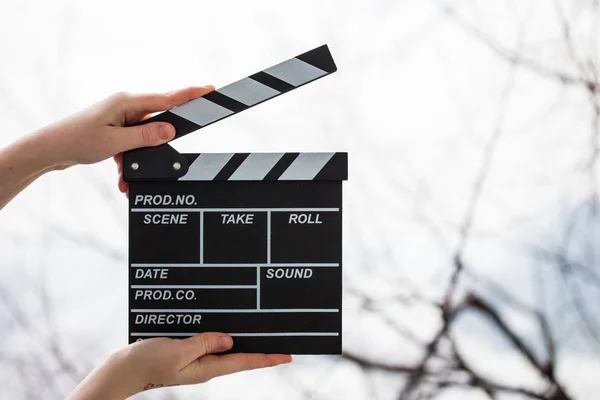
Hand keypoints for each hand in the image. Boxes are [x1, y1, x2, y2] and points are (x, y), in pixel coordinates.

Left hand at [52, 86, 212, 196]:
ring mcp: (121, 118)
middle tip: (165, 153)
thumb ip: (145, 136)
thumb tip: (170, 131)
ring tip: (127, 177)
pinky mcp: (117, 131)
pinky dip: (130, 162)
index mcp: (127, 102)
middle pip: (159, 121)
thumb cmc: (77, 140)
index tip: (210, 89)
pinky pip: (133, 146)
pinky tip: (121, 177)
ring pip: (145, 139)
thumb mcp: (115, 142)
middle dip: (160, 145)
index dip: (191, 94)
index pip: (167, 99)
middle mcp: (126, 107)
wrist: (49, 150)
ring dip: (140, 160)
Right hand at [68, 333, 291, 399]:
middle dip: (261, 350)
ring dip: (245, 343)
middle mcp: (206, 365)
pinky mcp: (188, 352)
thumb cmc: (147, 361)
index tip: (287, 355)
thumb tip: (229, 340)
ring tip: (263, 335)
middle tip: (282, 343)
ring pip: (228, 349)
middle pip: (240, 357)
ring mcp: (197, 360)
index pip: (244, 362)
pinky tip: (229, 329)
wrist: (123, 369)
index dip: (267, 358)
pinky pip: (212, 343)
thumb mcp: (177, 351)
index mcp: (207, 368)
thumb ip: (204, 343)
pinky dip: (224, 337)